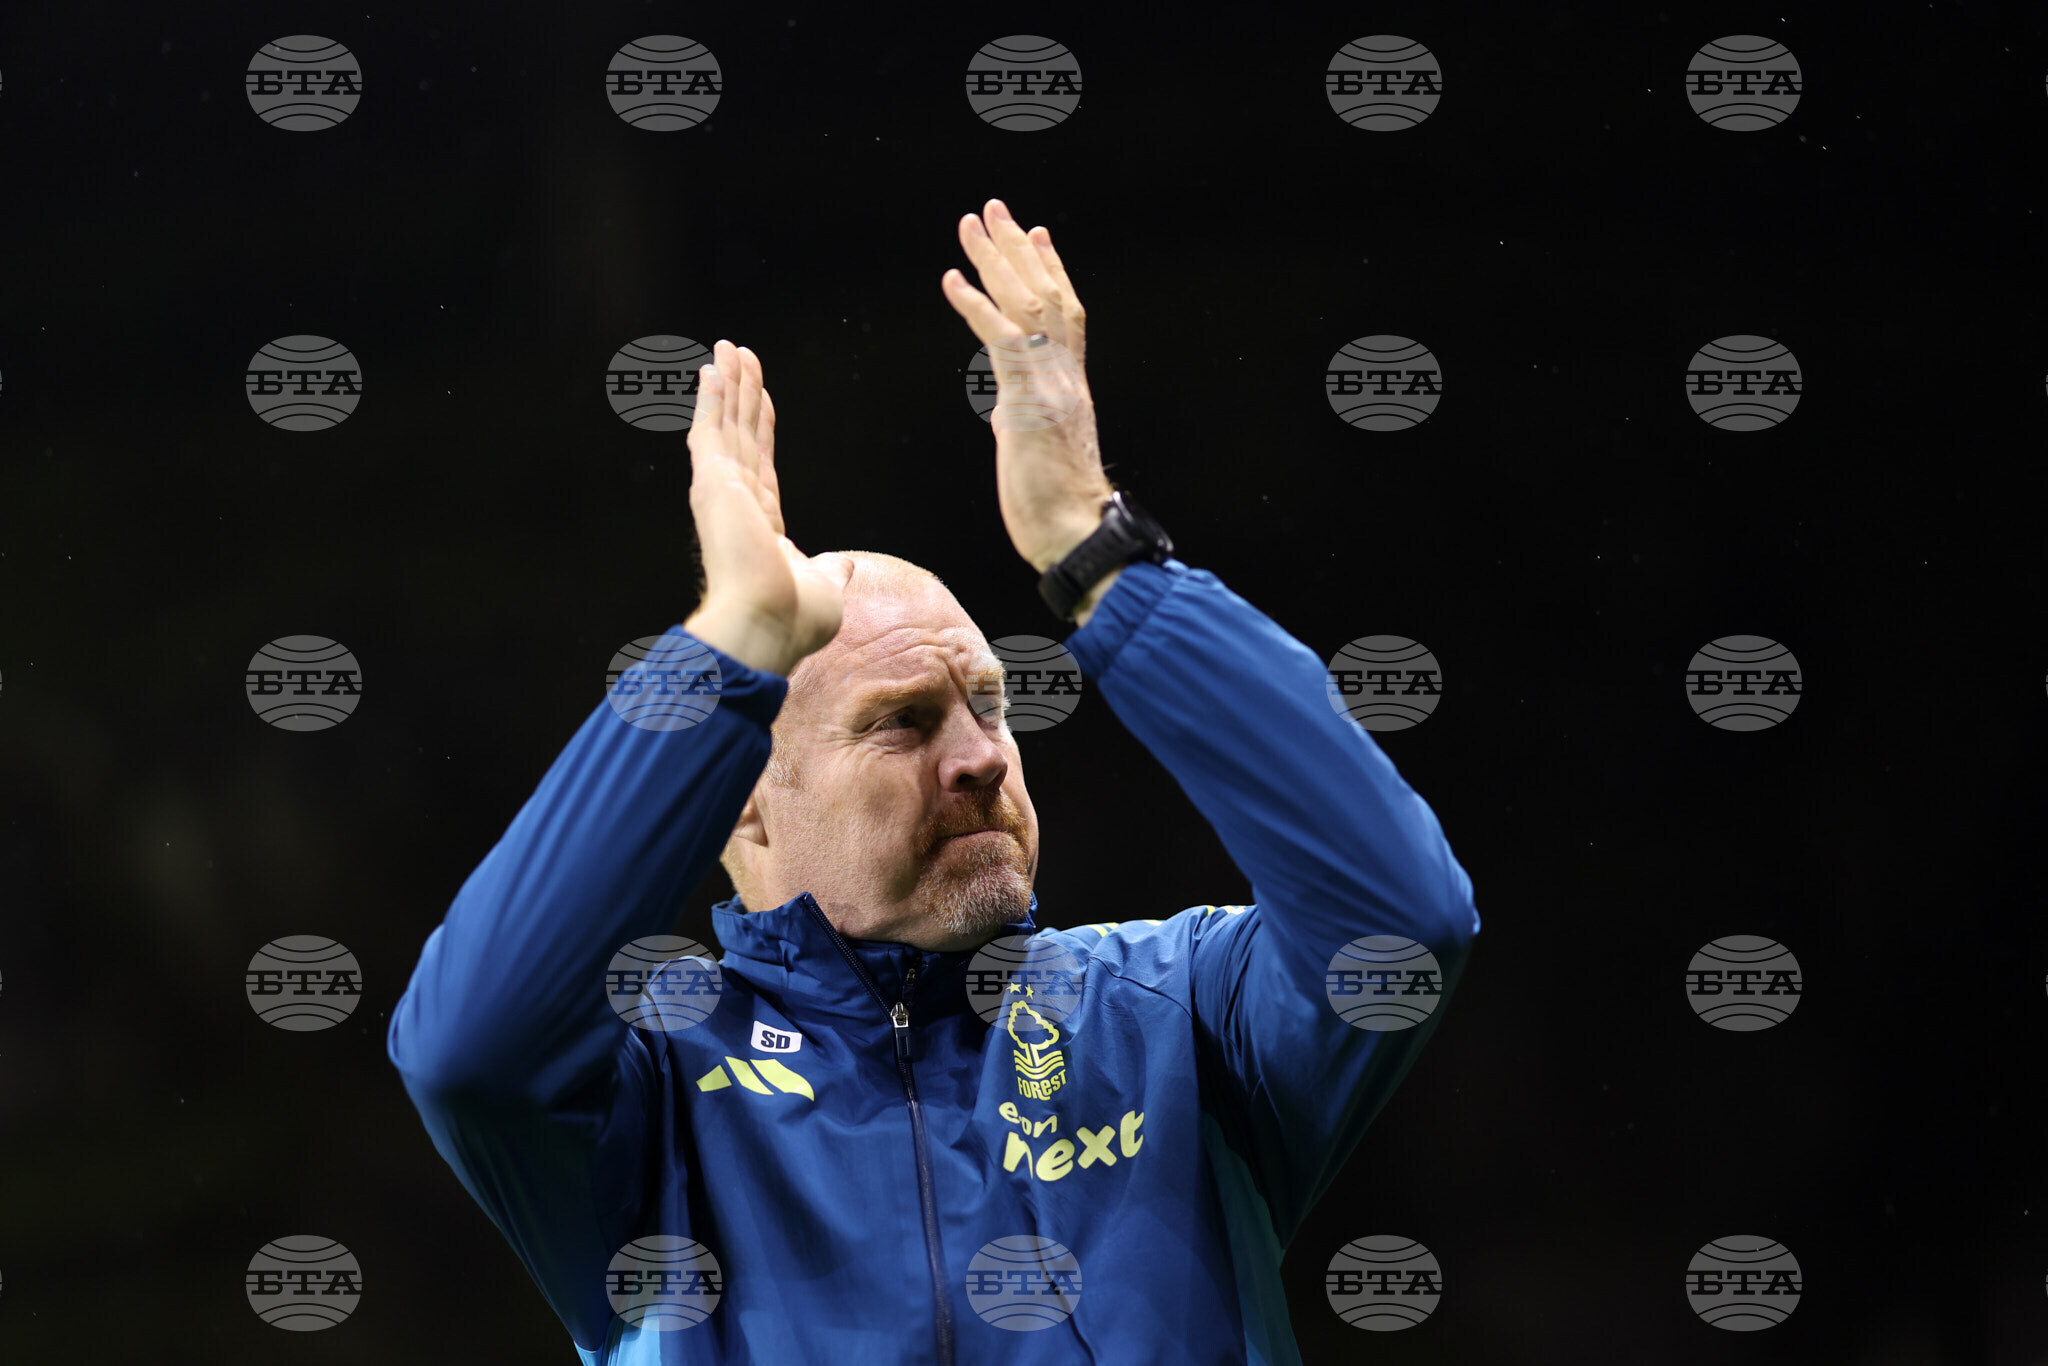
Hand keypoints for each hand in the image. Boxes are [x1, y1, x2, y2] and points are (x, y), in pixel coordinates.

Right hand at [683, 339, 852, 676]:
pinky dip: (712, 399)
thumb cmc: (794, 619)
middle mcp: (739, 503)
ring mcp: (723, 491)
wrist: (769, 627)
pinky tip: (713, 369)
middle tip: (738, 354)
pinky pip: (712, 430)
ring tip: (729, 347)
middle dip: (741, 394)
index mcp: (762, 525)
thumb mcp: (825, 587)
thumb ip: (830, 570)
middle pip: (741, 435)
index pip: (761, 462)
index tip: (760, 396)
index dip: (760, 426)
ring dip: (728, 384)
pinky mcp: (714, 483)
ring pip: (727, 424)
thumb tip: (842, 566)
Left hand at [942, 199, 1114, 574]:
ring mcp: (1049, 384)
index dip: (1051, 271)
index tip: (1037, 234)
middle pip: (1046, 294)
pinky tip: (953, 279)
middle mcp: (1065, 375)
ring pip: (1027, 304)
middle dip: (1018, 249)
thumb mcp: (1039, 450)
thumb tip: (1010, 407)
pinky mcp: (1028, 400)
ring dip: (997, 260)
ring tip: (973, 223)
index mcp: (1070, 385)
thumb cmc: (1059, 509)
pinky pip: (1000, 340)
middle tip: (995, 209)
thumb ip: (1027, 417)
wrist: (1076, 534)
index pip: (1065, 314)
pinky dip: (975, 306)